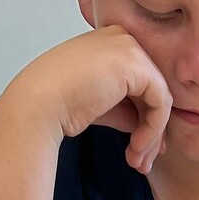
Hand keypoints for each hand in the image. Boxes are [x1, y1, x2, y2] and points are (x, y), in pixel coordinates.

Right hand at [8, 26, 171, 172]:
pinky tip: (135, 148)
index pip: (139, 82)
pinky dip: (153, 130)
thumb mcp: (99, 104)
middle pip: (151, 89)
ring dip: (151, 136)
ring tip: (137, 161)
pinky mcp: (136, 64)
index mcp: (109, 42)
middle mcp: (122, 38)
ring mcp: (129, 47)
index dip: (144, 117)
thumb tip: (149, 127)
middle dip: (151, 130)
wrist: (38, 105)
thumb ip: (125, 109)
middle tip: (142, 162)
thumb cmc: (57, 104)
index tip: (139, 148)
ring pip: (159, 98)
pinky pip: (161, 102)